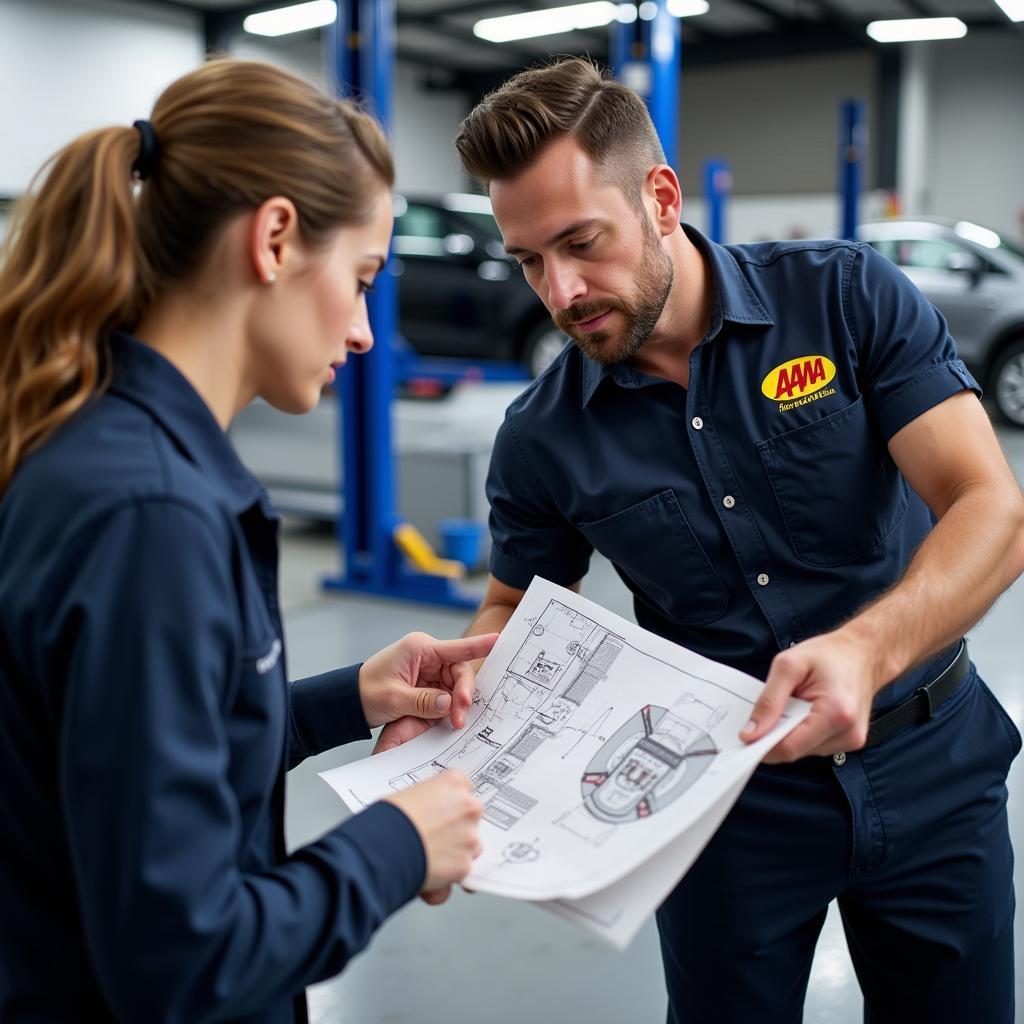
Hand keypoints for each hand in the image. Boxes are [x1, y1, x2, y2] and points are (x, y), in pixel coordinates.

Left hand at [359, 632, 497, 746]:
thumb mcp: (394, 698)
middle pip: (460, 673)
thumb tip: (449, 703)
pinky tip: (451, 719)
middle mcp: (428, 656)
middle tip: (459, 718)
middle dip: (462, 695)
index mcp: (420, 649)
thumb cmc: (366, 692)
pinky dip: (450, 708)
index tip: (498, 640)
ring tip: (455, 724)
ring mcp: (429, 671)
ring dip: (457, 705)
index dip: (479, 644)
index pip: (456, 647)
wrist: (348, 702)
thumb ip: (423, 701)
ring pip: (456, 686)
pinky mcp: (428, 686)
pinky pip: (447, 695)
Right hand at [384, 771, 483, 903]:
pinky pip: (458, 873)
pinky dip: (444, 879)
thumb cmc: (387, 818)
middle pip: (469, 819)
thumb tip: (429, 814)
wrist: (382, 845)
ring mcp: (469, 837)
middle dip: (454, 830)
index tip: (441, 813)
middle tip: (432, 838)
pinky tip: (425, 876)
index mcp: (454, 782)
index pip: (463, 790)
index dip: (449, 805)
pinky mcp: (464, 865)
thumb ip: (429, 801)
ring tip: (426, 858)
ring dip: (453, 854)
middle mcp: (468, 807)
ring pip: (469, 847)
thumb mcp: (408, 795)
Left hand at [740, 631, 879, 762]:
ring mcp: (851, 739)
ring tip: (793, 704)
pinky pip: (813, 744)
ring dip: (789, 732)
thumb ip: (768, 700)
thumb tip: (750, 733)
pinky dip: (801, 731)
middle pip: (795, 751)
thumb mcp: (788, 665)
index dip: (761, 744)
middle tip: (768, 710)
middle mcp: (848, 733)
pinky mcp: (849, 740)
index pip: (789, 748)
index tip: (744, 735)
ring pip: (803, 750)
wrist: (864, 653)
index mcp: (835, 714)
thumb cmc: (829, 654)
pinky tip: (804, 710)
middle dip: (774, 734)